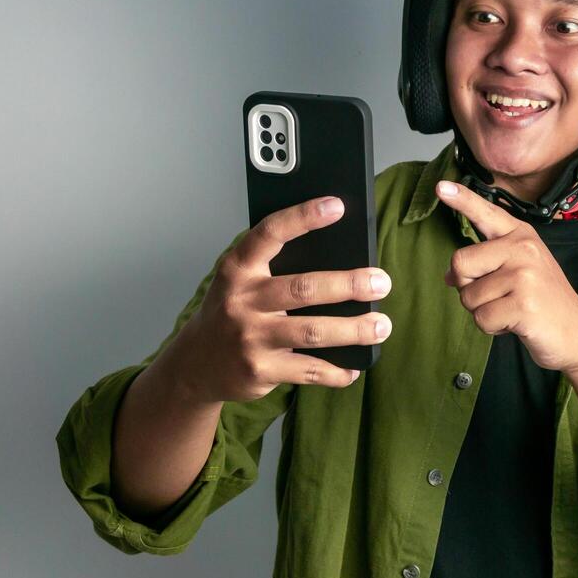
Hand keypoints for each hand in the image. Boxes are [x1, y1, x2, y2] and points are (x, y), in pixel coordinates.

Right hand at [167, 195, 392, 402]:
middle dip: (348, 284)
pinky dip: (337, 371)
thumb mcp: (240, 281)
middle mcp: (242, 301)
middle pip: (303, 288)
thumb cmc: (231, 312)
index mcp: (238, 269)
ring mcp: (251, 338)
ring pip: (313, 331)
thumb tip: (338, 254)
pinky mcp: (261, 370)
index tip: (337, 206)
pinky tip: (353, 368)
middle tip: (381, 282)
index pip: (270, 234)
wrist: (196, 364)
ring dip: (354, 329)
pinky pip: (309, 370)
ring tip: (381, 325)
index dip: (303, 217)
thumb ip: (273, 265)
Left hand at [435, 180, 577, 373]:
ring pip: (468, 297)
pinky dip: (492, 328)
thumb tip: (449, 276)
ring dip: (483, 312)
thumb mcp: (518, 272)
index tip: (441, 186)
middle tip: (499, 297)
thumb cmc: (542, 302)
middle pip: (460, 263)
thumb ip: (484, 266)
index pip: (486, 212)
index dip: (462, 199)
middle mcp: (523, 248)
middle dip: (468, 288)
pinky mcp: (524, 304)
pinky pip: (481, 319)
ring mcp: (524, 275)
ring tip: (512, 310)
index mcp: (521, 235)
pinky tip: (515, 323)